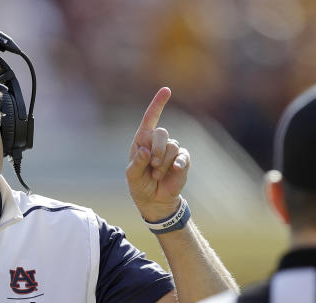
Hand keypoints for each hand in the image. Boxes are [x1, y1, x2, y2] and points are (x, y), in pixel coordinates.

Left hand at [126, 87, 190, 220]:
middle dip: (157, 150)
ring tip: (156, 175)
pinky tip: (174, 171)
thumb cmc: (139, 185)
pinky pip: (182, 156)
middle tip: (152, 166)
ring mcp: (171, 150)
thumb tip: (145, 151)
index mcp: (143, 140)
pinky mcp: (182, 159)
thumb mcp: (132, 176)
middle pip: (162, 133)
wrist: (154, 200)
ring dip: (163, 164)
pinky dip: (177, 164)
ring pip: (172, 146)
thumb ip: (137, 163)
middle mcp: (158, 142)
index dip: (158, 104)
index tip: (167, 90)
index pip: (150, 118)